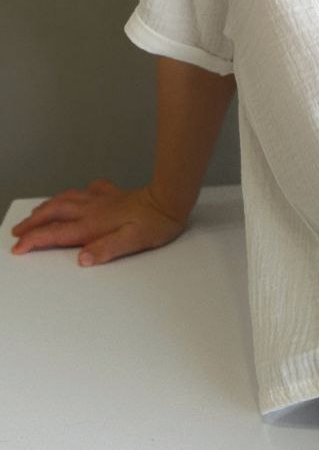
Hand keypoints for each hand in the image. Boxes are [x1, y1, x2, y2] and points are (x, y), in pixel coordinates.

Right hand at [9, 178, 187, 266]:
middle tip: (17, 231)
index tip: (18, 248)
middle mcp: (93, 210)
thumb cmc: (154, 223)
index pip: (56, 233)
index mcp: (93, 224)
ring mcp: (102, 200)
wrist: (170, 199)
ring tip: (35, 213)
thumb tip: (82, 258)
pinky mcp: (113, 194)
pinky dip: (76, 193)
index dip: (35, 240)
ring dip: (47, 207)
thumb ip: (106, 249)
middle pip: (55, 213)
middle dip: (33, 222)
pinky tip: (78, 194)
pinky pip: (88, 191)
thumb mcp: (132, 242)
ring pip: (66, 199)